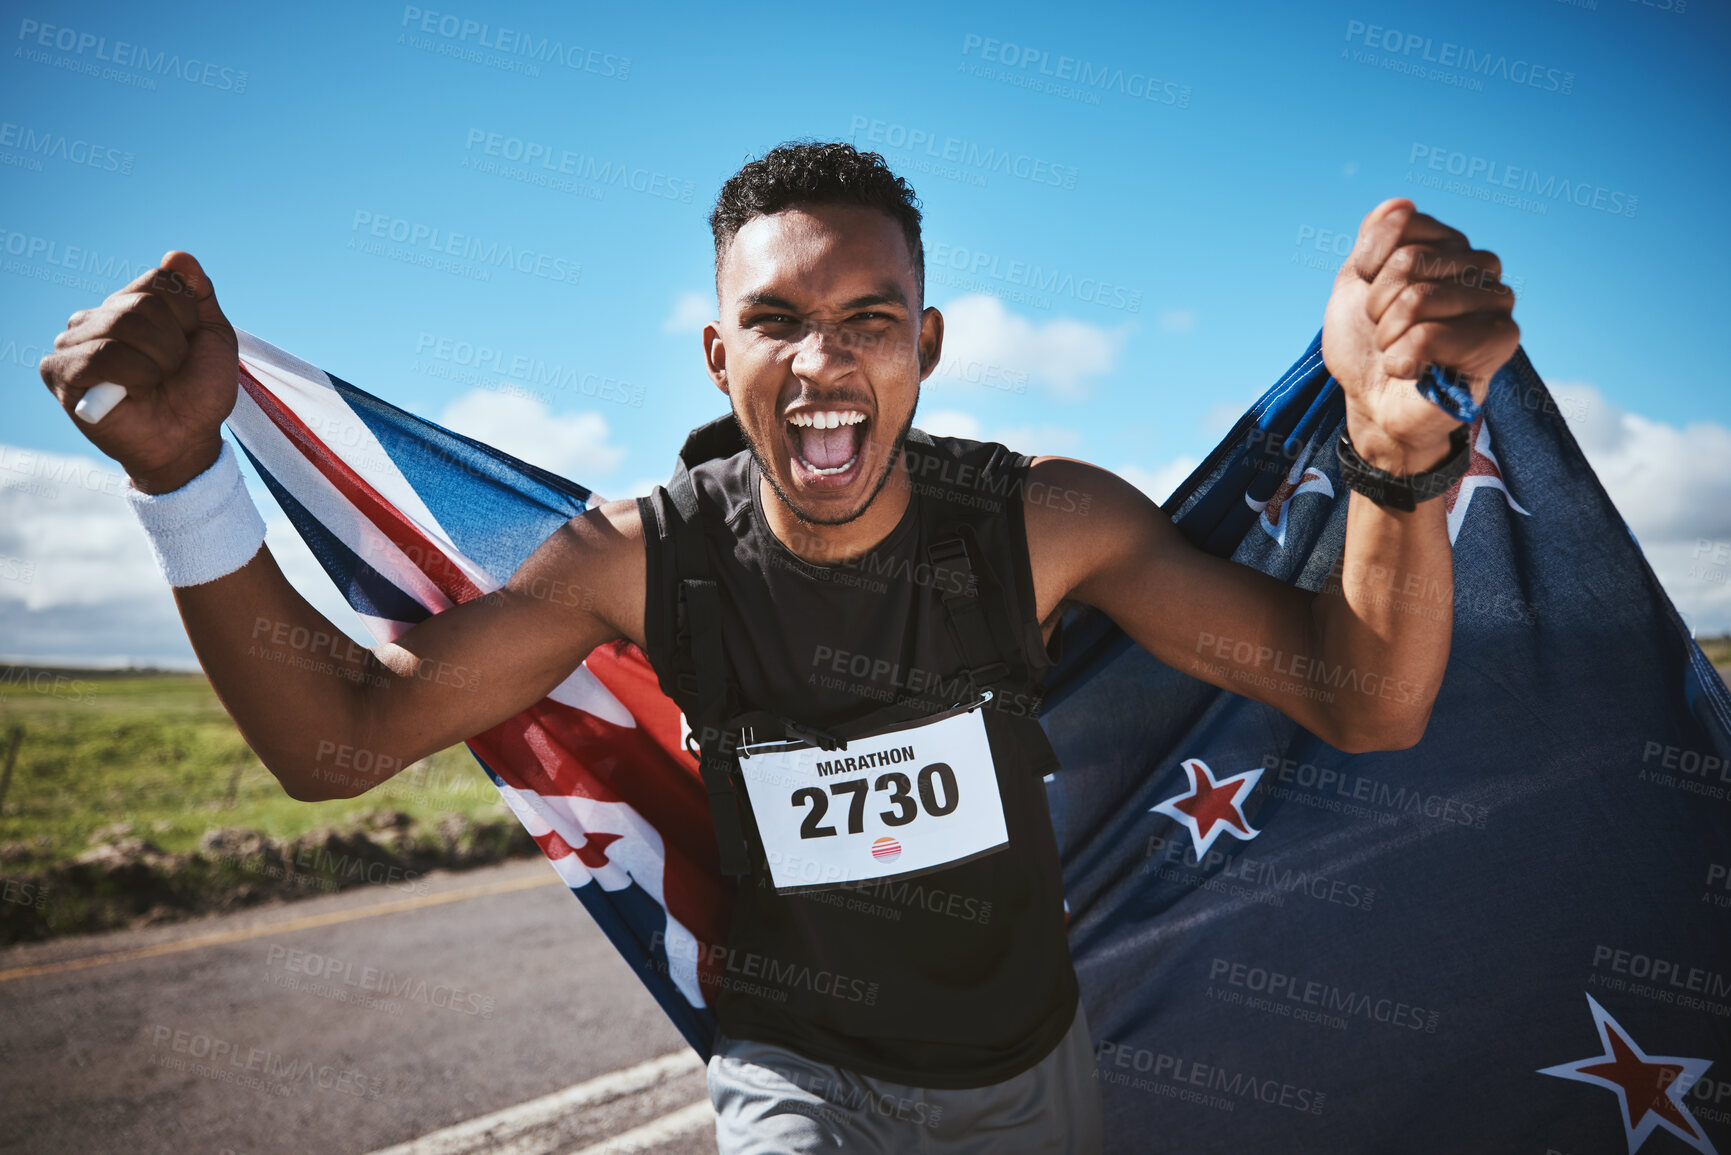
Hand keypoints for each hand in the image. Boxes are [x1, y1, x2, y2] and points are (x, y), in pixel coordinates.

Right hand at [39, 251, 238, 493]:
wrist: (188, 439)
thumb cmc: (198, 391)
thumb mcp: (213, 337)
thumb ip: (196, 295)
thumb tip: (176, 255)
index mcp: (128, 304)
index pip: (159, 280)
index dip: (188, 317)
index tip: (191, 347)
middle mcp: (95, 318)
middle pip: (141, 303)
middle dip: (175, 343)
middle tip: (174, 372)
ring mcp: (72, 342)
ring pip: (122, 324)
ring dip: (159, 361)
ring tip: (157, 383)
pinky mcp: (60, 372)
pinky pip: (100, 355)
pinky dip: (134, 373)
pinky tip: (137, 389)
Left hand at [1321, 199, 1519, 472]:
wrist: (1372, 404)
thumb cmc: (1366, 347)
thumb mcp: (1353, 285)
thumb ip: (1373, 240)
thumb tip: (1401, 203)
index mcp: (1449, 247)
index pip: (1402, 224)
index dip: (1369, 265)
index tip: (1370, 295)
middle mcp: (1481, 266)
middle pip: (1407, 262)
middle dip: (1377, 306)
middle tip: (1385, 333)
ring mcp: (1496, 300)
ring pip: (1417, 298)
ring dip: (1388, 335)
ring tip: (1399, 351)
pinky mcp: (1501, 339)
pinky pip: (1430, 334)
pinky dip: (1403, 358)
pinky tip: (1410, 370)